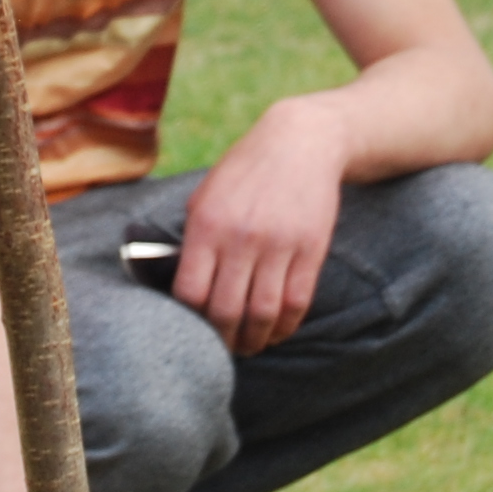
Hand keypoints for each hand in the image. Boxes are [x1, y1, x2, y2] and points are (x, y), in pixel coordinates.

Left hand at [175, 98, 349, 355]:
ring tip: (249, 346)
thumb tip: (181, 289)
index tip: (192, 330)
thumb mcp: (206, 195)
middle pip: (226, 311)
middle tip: (220, 350)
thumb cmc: (244, 172)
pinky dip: (285, 327)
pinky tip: (276, 332)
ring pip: (263, 314)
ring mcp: (279, 244)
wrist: (301, 141)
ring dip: (254, 340)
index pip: (190, 292)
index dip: (189, 322)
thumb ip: (193, 239)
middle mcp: (241, 236)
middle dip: (221, 341)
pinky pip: (296, 303)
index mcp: (207, 224)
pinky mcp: (311, 249)